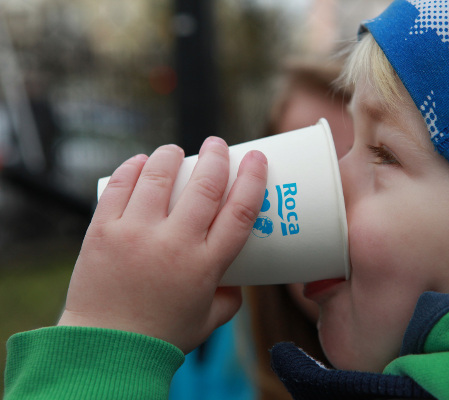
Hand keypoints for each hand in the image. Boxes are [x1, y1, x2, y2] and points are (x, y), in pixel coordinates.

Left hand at [58, 138, 267, 352]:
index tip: (255, 158)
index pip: (240, 211)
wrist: (107, 350)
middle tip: (217, 143)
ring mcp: (136, 234)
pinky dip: (131, 167)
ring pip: (158, 177)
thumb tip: (237, 281)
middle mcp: (174, 244)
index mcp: (206, 265)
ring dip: (171, 155)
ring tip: (175, 150)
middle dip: (216, 156)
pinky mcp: (103, 231)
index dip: (252, 178)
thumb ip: (230, 299)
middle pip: (204, 186)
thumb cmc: (162, 337)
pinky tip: (139, 161)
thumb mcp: (208, 320)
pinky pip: (119, 187)